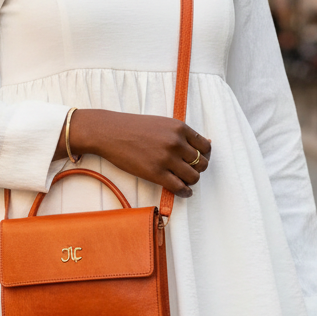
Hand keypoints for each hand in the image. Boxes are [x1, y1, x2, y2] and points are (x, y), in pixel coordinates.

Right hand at [56, 109, 210, 196]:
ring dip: (191, 181)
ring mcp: (166, 158)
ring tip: (183, 180)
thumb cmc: (134, 127)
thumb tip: (207, 144)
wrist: (109, 132)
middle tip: (188, 170)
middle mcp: (176, 142)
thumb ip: (182, 134)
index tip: (198, 160)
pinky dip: (185, 192)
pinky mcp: (156, 173)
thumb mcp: (162, 123)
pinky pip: (179, 188)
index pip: (206, 146)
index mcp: (179, 127)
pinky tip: (182, 191)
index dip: (204, 156)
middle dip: (198, 169)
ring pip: (194, 177)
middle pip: (202, 163)